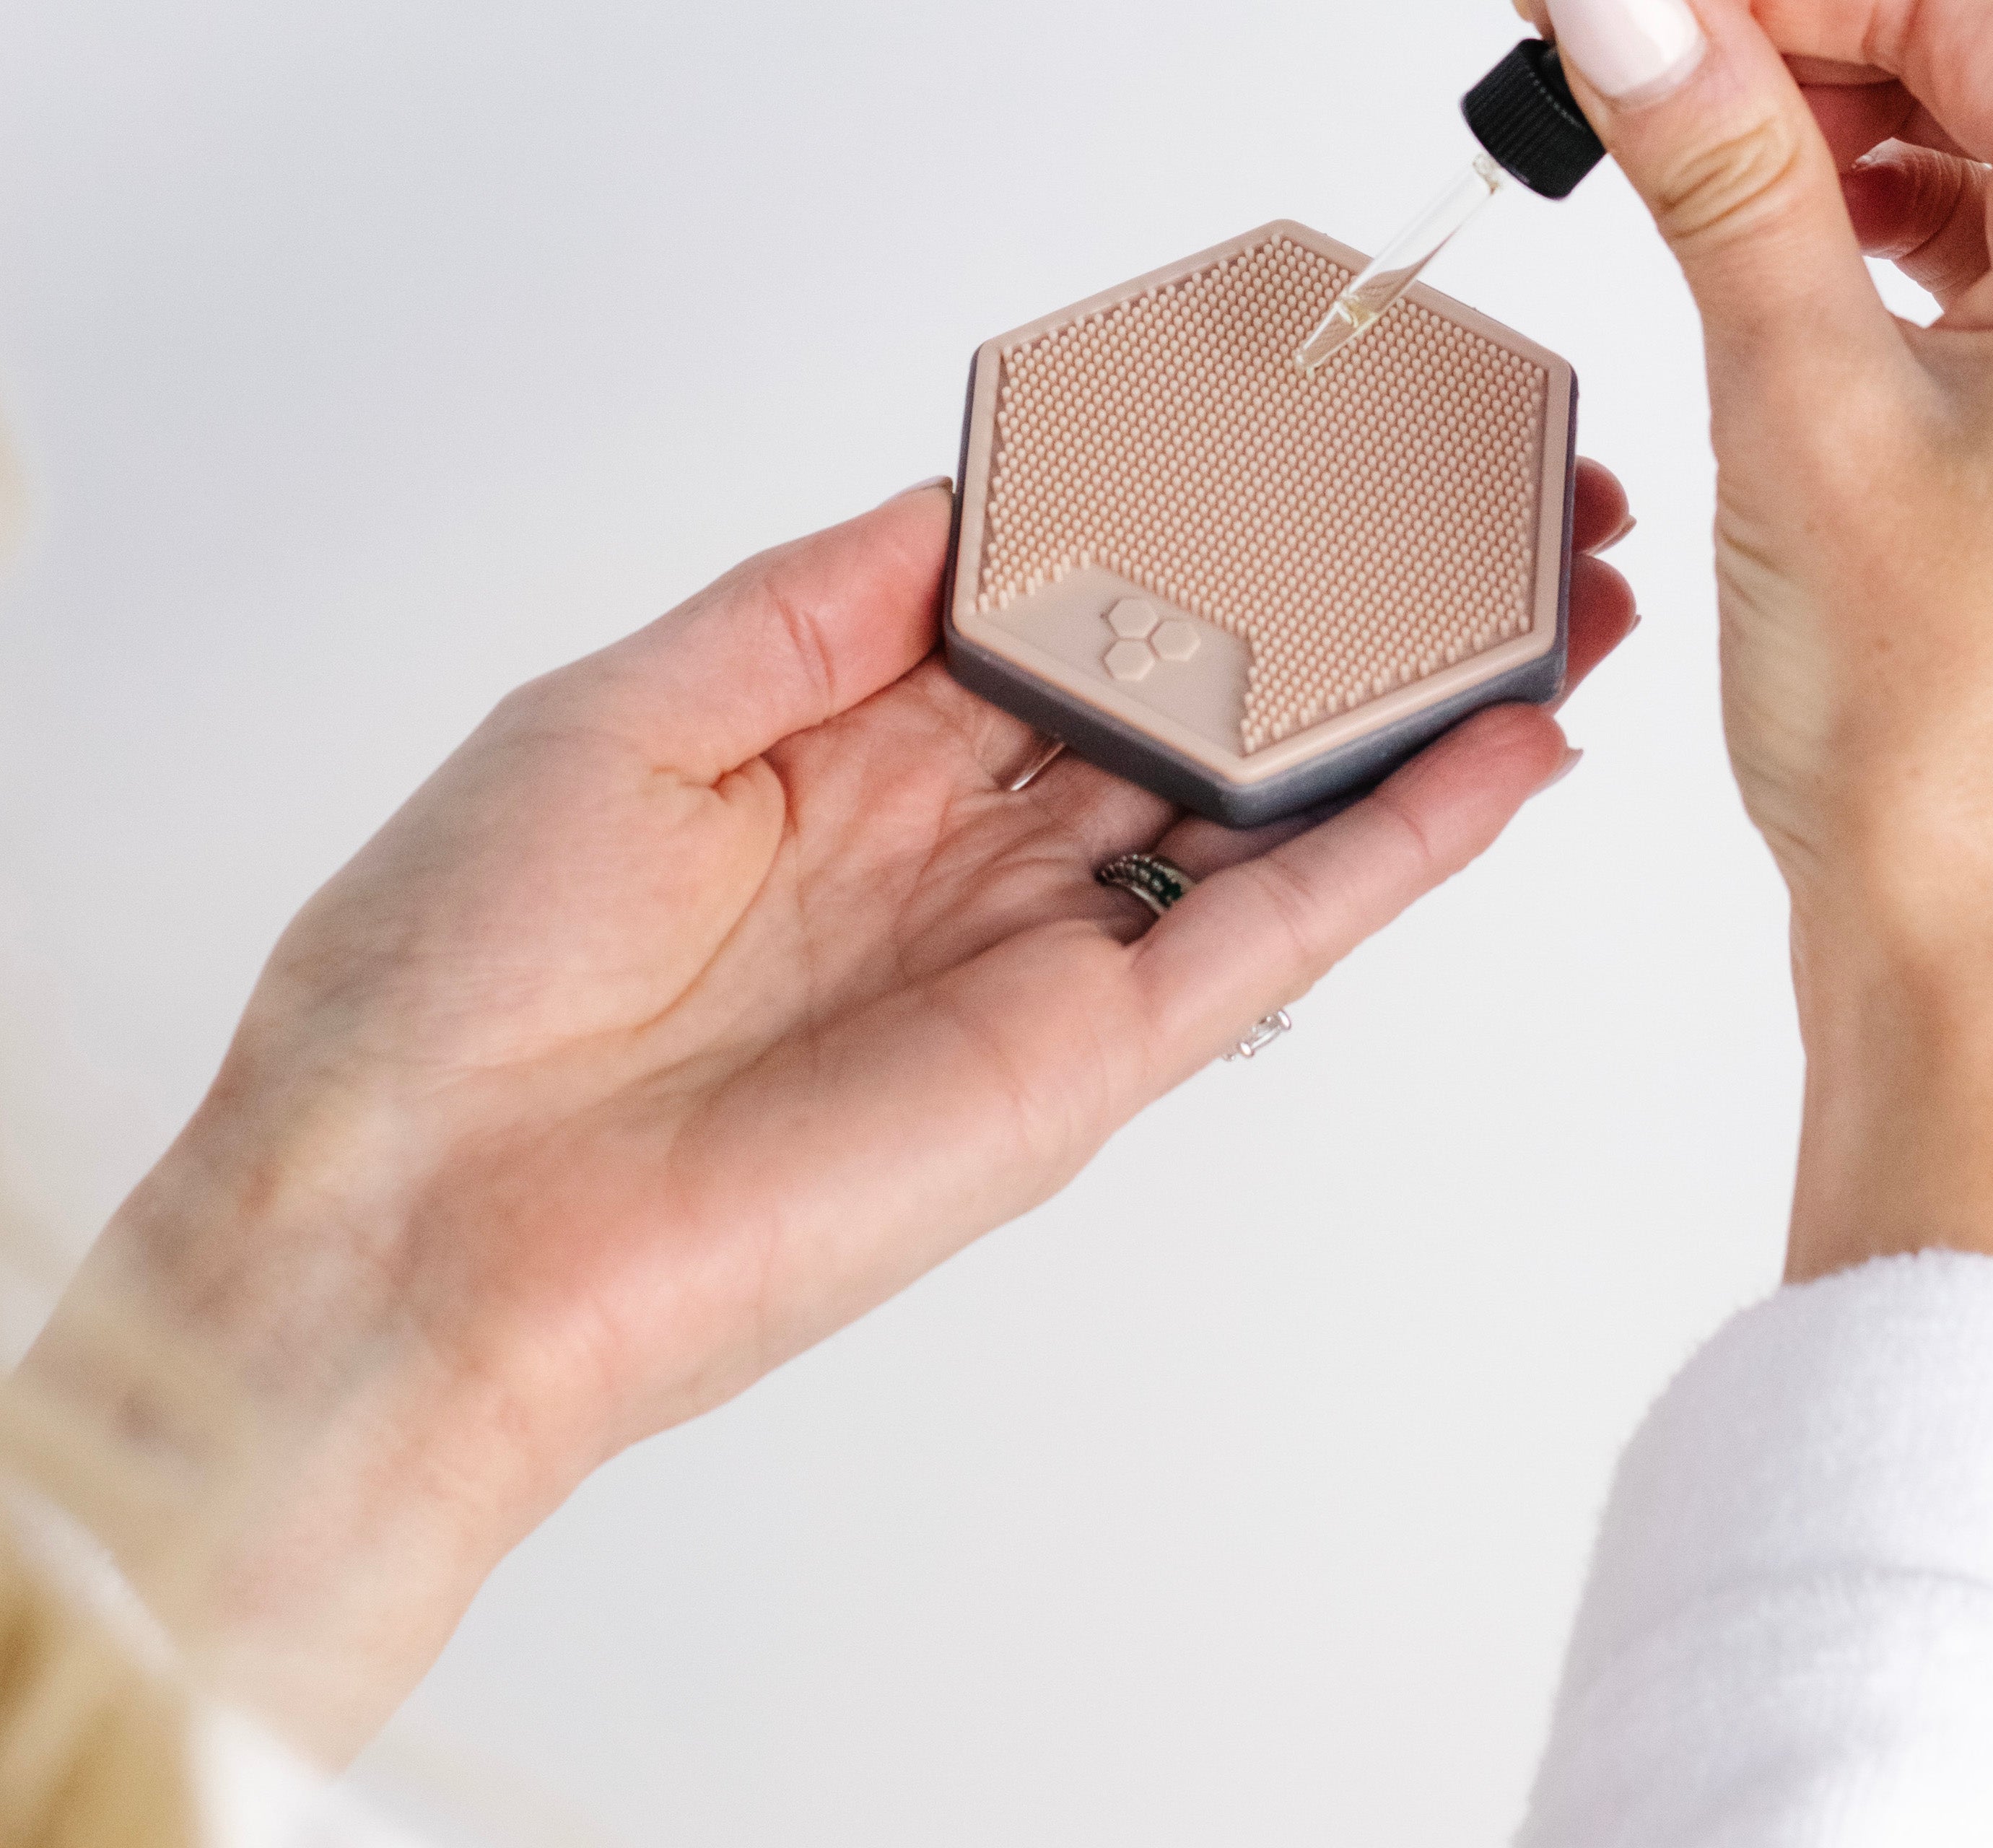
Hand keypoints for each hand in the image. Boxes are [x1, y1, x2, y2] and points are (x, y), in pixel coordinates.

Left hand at [22, 468, 1637, 1754]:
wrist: (414, 1232)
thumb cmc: (451, 981)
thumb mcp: (625, 712)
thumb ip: (817, 605)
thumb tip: (970, 504)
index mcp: (837, 760)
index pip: (1059, 617)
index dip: (1183, 529)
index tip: (1291, 444)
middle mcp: (955, 857)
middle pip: (1191, 709)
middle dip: (1332, 613)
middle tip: (1469, 515)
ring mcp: (1035, 960)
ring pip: (1264, 810)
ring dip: (1412, 711)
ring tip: (1553, 606)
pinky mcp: (1087, 1064)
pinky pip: (1273, 934)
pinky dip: (1398, 845)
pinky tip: (1505, 748)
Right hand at [1535, 0, 1992, 1321]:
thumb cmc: (1953, 738)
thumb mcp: (1805, 406)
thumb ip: (1726, 174)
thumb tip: (1641, 6)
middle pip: (1986, 59)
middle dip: (1795, 35)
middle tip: (1624, 48)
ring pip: (1981, 165)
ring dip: (1825, 132)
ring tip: (1665, 136)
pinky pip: (1983, 275)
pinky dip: (1867, 238)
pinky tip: (1762, 243)